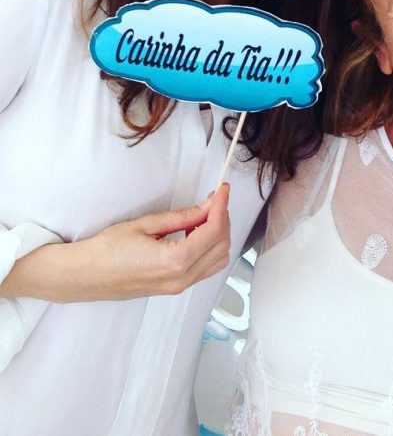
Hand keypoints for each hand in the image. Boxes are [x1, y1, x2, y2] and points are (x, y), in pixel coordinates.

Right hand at [2, 184, 230, 301]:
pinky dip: (209, 249)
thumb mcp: (146, 225)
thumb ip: (182, 217)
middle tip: (213, 200)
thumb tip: (208, 205)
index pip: (214, 230)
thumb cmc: (106, 250)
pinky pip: (205, 269)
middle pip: (221, 245)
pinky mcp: (174, 289)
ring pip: (217, 259)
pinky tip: (194, 233)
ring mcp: (178, 287)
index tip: (222, 190)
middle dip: (222, 219)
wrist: (83, 276)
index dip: (222, 206)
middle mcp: (181, 278)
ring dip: (218, 235)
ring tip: (202, 216)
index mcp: (175, 261)